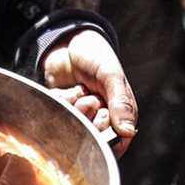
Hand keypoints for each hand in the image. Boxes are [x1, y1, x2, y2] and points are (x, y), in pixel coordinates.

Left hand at [41, 28, 137, 154]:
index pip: (116, 142)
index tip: (102, 112)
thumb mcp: (111, 76)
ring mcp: (81, 116)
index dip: (107, 131)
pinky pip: (57, 117)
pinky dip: (61, 102)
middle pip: (93, 135)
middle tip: (90, 95)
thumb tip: (128, 132)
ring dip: (74, 106)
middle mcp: (102, 118)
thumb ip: (120, 102)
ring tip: (78, 89)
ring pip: (74, 126)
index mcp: (121, 113)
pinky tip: (66, 90)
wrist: (67, 42)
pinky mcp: (63, 112)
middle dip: (89, 112)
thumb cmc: (96, 56)